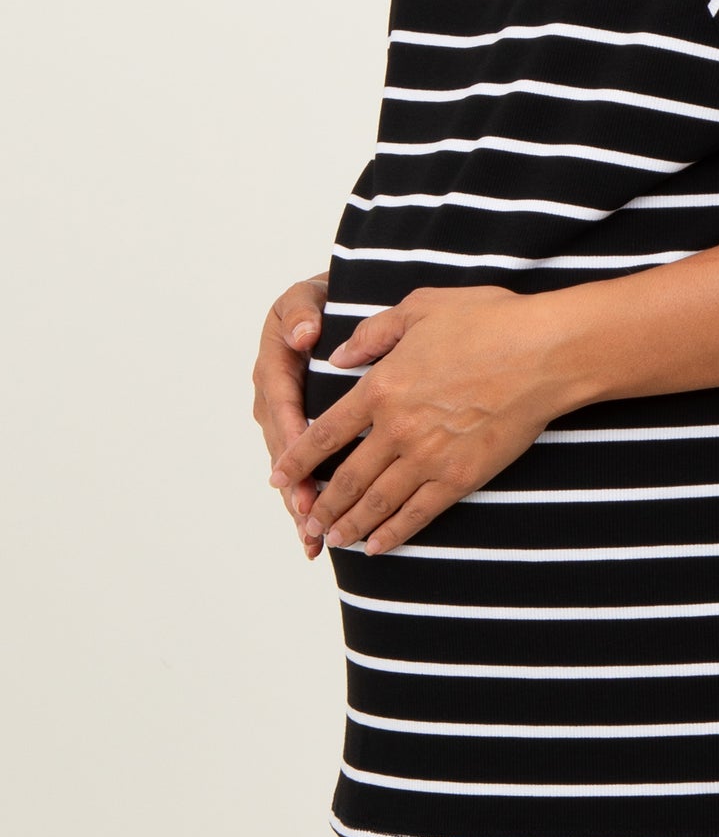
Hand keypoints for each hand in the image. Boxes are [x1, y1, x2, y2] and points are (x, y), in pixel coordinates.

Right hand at [252, 273, 328, 559]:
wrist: (328, 305)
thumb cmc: (321, 300)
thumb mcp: (306, 297)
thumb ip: (301, 313)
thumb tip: (302, 334)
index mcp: (274, 366)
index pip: (282, 405)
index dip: (292, 439)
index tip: (302, 467)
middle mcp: (272, 398)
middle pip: (282, 448)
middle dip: (295, 484)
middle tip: (310, 517)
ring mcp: (282, 419)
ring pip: (288, 468)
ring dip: (298, 503)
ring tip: (312, 539)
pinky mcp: (296, 433)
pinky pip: (299, 470)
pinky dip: (304, 501)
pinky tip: (312, 539)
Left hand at [266, 284, 567, 556]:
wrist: (545, 352)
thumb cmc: (489, 321)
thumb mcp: (422, 307)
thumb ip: (375, 333)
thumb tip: (339, 356)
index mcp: (383, 386)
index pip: (326, 432)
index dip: (298, 459)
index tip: (279, 476)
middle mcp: (398, 428)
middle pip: (347, 477)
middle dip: (321, 504)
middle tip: (304, 522)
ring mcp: (429, 456)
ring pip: (377, 501)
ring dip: (350, 524)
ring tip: (332, 540)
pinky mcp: (461, 476)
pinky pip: (418, 513)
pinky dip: (394, 532)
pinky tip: (378, 545)